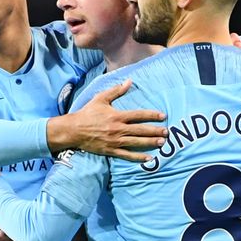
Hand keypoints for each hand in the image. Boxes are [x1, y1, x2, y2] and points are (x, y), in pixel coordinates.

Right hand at [48, 79, 166, 161]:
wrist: (74, 130)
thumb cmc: (87, 113)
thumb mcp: (101, 98)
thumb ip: (116, 90)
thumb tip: (129, 81)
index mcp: (117, 116)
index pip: (139, 115)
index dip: (152, 115)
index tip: (163, 116)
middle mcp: (118, 129)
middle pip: (141, 130)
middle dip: (155, 131)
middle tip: (167, 132)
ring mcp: (115, 141)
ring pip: (137, 143)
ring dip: (150, 143)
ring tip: (162, 143)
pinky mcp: (111, 151)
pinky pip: (127, 155)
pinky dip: (138, 157)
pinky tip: (149, 158)